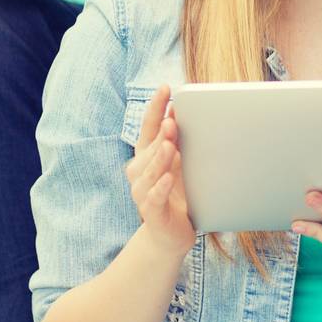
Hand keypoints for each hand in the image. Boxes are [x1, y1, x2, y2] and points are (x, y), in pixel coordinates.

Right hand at [124, 86, 195, 258]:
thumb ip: (178, 139)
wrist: (171, 234)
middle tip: (173, 120)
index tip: (165, 88)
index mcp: (146, 156)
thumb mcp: (180, 162)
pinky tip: (168, 178)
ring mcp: (143, 192)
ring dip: (159, 158)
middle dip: (161, 134)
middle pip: (149, 148)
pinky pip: (153, 198)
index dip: (155, 107)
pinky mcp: (151, 212)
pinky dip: (160, 187)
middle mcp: (140, 172)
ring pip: (149, 172)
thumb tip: (182, 108)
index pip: (149, 127)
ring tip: (170, 145)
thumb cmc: (177, 192)